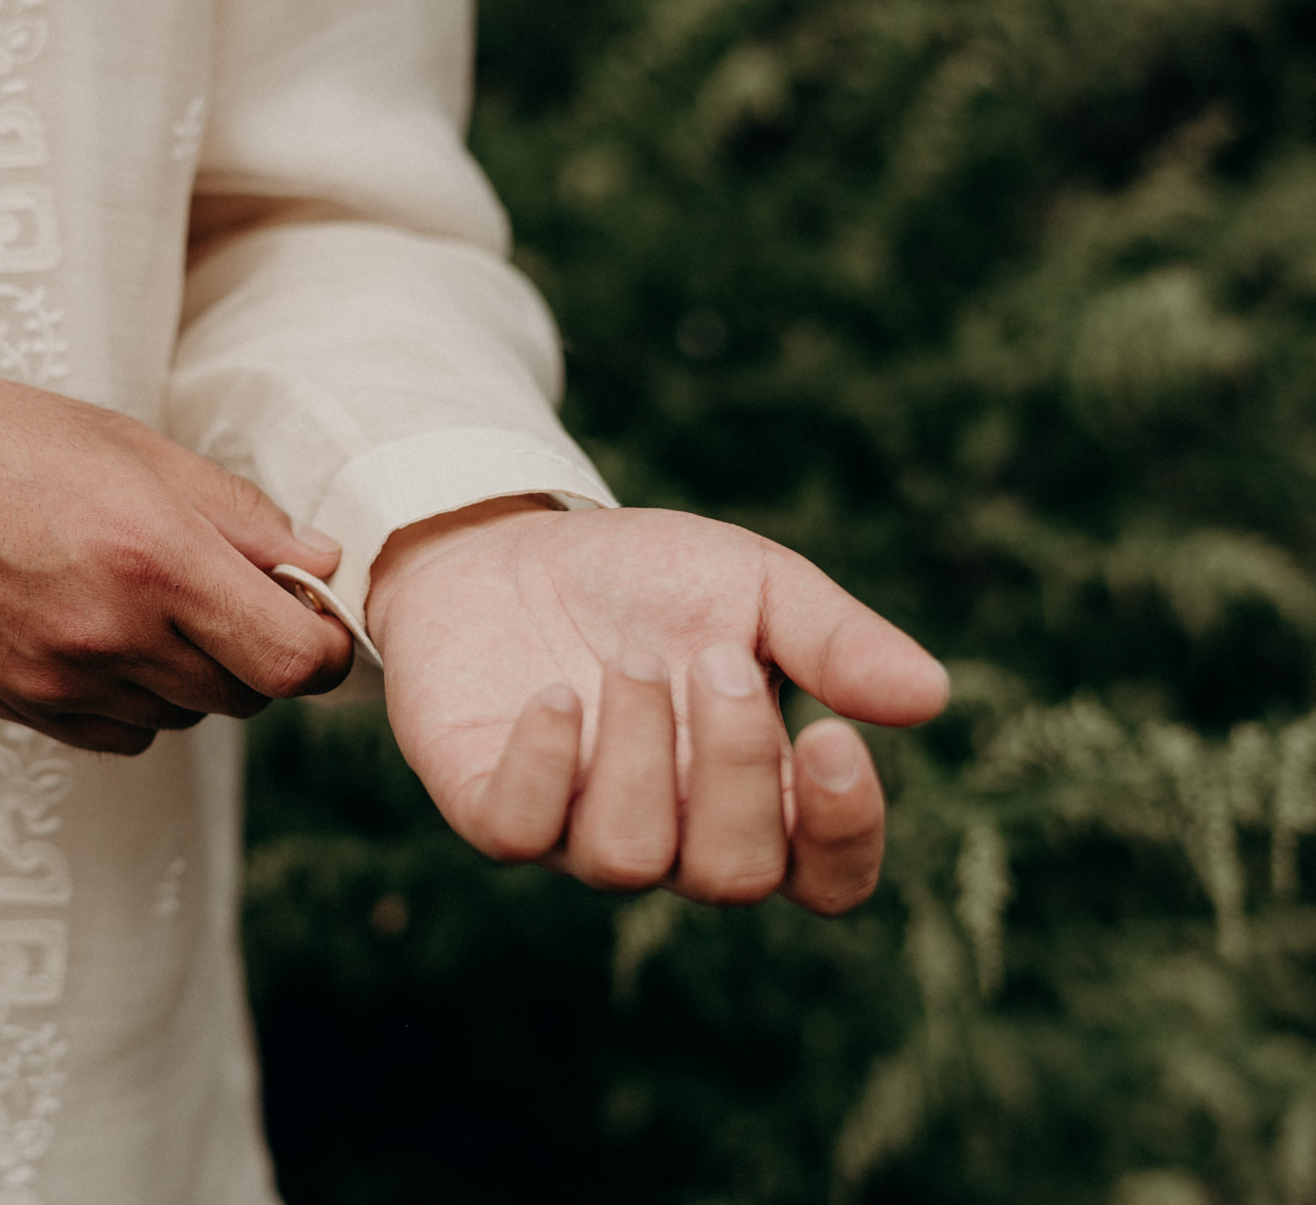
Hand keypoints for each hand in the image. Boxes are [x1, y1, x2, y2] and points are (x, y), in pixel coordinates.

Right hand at [0, 360, 352, 752]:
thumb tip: (320, 564)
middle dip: (260, 649)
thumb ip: (237, 513)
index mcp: (154, 554)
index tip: (310, 609)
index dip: (323, 643)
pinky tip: (102, 635)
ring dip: (197, 671)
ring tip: (146, 597)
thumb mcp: (128, 444)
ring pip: (190, 715)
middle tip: (227, 589)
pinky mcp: (24, 709)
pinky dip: (139, 698)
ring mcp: (64, 682)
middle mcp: (114, 632)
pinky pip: (128, 734)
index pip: (295, 660)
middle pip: (250, 695)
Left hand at [365, 499, 948, 912]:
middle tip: (715, 661)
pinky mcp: (488, 806)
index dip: (844, 834)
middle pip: (733, 878)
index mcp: (757, 797)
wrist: (506, 541)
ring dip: (640, 754)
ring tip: (631, 658)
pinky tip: (558, 695)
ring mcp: (575, 831)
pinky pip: (518, 833)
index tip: (833, 738)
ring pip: (628, 858)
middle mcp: (673, 836)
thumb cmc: (644, 578)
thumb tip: (930, 697)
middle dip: (733, 769)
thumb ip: (836, 642)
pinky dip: (545, 767)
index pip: (828, 877)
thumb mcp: (756, 584)